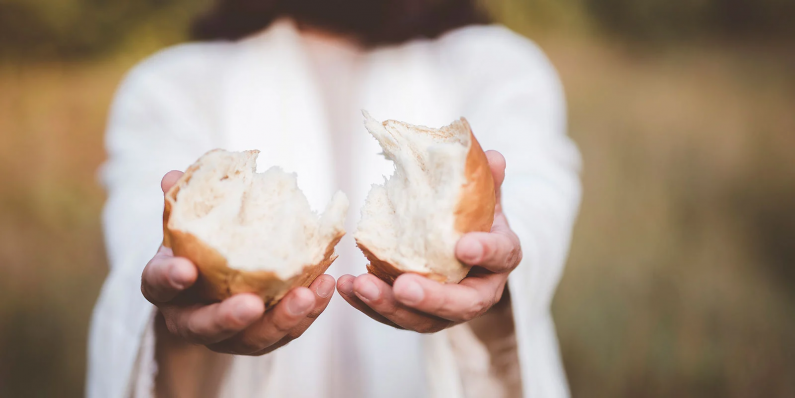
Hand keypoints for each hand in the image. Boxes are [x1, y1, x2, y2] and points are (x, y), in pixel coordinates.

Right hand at [140, 171, 335, 354]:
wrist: (215, 279)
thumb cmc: (198, 246)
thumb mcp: (185, 222)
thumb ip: (182, 202)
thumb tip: (175, 176)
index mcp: (165, 289)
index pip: (159, 285)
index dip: (169, 278)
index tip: (184, 268)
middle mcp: (192, 321)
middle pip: (206, 328)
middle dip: (230, 318)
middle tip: (252, 305)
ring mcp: (229, 336)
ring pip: (253, 340)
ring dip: (281, 320)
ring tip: (305, 296)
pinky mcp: (263, 338)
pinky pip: (286, 331)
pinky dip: (307, 313)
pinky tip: (323, 287)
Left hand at [337, 150, 521, 332]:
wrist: (466, 248)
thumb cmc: (474, 219)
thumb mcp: (484, 195)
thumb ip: (486, 178)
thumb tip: (491, 156)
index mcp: (501, 258)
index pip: (501, 256)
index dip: (487, 251)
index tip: (465, 245)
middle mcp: (478, 292)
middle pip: (461, 305)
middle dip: (431, 299)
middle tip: (404, 287)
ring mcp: (447, 310)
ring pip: (422, 319)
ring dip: (389, 306)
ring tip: (362, 286)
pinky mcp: (417, 314)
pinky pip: (393, 315)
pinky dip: (369, 304)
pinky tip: (347, 287)